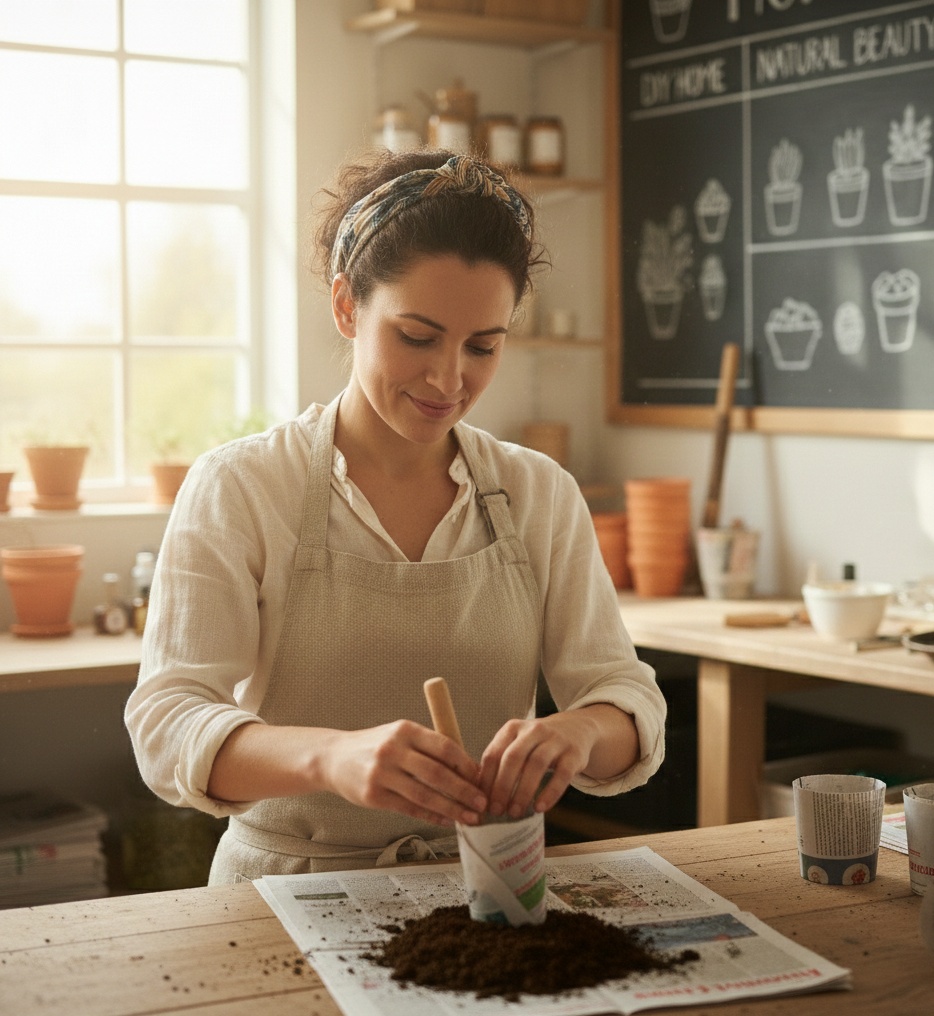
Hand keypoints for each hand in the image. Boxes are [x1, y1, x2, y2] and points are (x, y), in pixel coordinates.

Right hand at [318, 720, 487, 826]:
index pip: (444, 747)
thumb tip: (466, 770)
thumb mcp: (399, 734)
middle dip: (463, 791)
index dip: (466, 764)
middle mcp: (393, 750)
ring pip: (424, 795)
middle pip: (437, 773)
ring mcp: (381, 774)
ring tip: (468, 817)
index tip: (481, 778)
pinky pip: (409, 808)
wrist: (334, 757)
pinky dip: (431, 816)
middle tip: (481, 803)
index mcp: (405, 730)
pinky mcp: (373, 796)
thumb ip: (428, 747)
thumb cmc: (375, 746)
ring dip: (451, 808)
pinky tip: (445, 820)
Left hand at [478, 705, 637, 818]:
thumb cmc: (538, 743)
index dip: (486, 780)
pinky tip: (540, 808)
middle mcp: (533, 730)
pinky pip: (562, 774)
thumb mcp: (517, 744)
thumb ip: (501, 762)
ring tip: (515, 812)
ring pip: (536, 764)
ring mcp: (555, 740)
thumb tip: (480, 795)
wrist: (575, 728)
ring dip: (523, 791)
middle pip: (513, 758)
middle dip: (502, 787)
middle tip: (496, 811)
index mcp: (512, 728)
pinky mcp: (574, 753)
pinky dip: (550, 792)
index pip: (493, 754)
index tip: (482, 802)